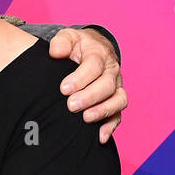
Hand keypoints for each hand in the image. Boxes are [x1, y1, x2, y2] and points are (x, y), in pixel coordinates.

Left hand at [48, 27, 125, 142]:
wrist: (91, 50)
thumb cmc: (76, 46)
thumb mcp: (67, 37)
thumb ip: (61, 42)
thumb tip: (55, 52)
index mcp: (99, 54)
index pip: (94, 65)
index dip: (81, 78)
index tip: (63, 89)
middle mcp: (112, 71)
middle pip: (107, 85)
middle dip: (90, 96)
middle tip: (70, 105)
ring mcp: (116, 87)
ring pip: (118, 100)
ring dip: (103, 111)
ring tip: (85, 119)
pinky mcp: (115, 101)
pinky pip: (118, 115)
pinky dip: (111, 126)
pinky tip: (100, 136)